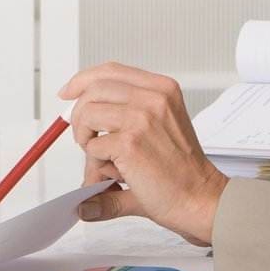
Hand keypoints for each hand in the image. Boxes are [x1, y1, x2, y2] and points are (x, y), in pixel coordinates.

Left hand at [60, 62, 228, 245]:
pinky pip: (92, 146)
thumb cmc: (181, 171)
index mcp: (162, 89)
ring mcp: (141, 118)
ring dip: (85, 140)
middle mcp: (153, 98)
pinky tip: (116, 175)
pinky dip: (95, 165)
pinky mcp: (130, 144)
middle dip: (79, 115)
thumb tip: (78, 123)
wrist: (200, 199)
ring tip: (104, 160)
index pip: (110, 71)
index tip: (68, 93)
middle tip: (85, 139)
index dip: (83, 81)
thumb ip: (121, 116)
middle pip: (93, 90)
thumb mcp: (157, 128)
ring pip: (87, 115)